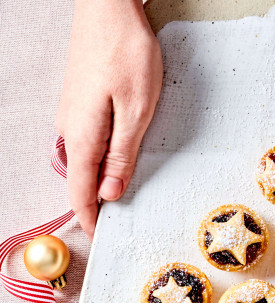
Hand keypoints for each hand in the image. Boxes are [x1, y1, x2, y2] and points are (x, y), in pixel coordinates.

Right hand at [55, 0, 162, 238]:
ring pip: (84, 161)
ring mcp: (73, 115)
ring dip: (100, 182)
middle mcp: (70, 129)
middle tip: (118, 224)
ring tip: (120, 199)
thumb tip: (111, 193)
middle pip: (79, 179)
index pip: (79, 192)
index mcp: (83, 136)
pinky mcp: (81, 104)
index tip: (101, 239)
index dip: (89, 219)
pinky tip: (117, 163)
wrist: (107, 6)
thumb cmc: (126, 53)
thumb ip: (122, 155)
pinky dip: (101, 161)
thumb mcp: (136, 110)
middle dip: (95, 205)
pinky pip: (88, 143)